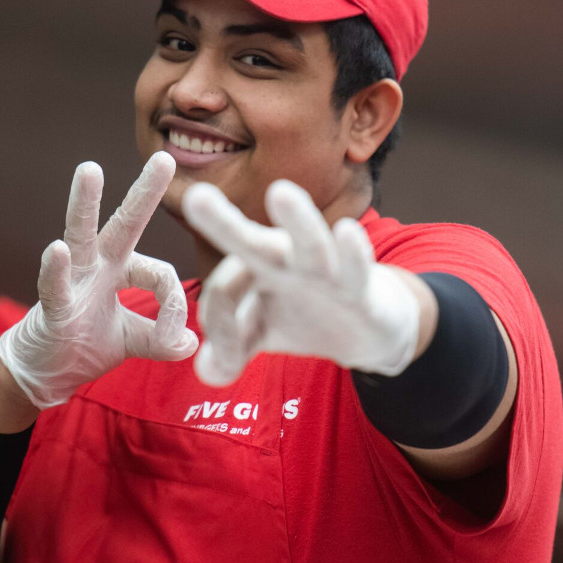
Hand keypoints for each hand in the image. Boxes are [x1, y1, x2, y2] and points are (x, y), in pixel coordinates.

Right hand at [0, 152, 198, 408]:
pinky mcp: (53, 309)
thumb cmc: (85, 345)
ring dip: (85, 203)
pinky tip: (57, 250)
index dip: (174, 304)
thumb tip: (191, 343)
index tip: (176, 336)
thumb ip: (159, 339)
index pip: (161, 273)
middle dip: (144, 192)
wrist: (44, 372)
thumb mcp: (130, 341)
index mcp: (121, 271)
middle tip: (164, 157)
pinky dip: (56, 270)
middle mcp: (98, 267)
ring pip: (80, 235)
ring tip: (89, 169)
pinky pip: (55, 286)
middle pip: (125, 223)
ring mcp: (73, 282)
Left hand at [182, 179, 419, 385]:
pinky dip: (353, 254)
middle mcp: (286, 260)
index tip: (226, 359)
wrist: (367, 324)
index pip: (224, 290)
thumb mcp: (258, 337)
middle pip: (253, 243)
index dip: (218, 326)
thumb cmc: (303, 318)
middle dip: (223, 223)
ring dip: (298, 221)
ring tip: (280, 191)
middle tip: (196, 197)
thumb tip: (207, 371)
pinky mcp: (361, 289)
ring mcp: (325, 272)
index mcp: (255, 266)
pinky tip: (347, 232)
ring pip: (311, 246)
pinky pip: (356, 271)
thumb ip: (226, 354)